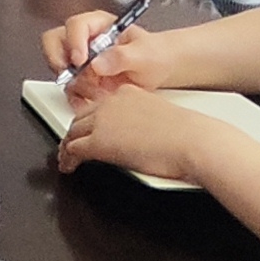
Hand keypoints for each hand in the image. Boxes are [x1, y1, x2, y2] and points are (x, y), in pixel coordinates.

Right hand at [38, 10, 173, 109]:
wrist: (160, 70)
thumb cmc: (154, 54)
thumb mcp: (145, 53)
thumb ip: (123, 56)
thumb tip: (98, 63)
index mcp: (98, 24)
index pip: (75, 26)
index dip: (74, 42)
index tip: (81, 60)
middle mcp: (84, 39)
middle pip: (54, 42)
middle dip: (60, 61)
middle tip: (72, 76)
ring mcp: (80, 59)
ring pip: (59, 67)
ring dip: (74, 83)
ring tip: (97, 93)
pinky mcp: (81, 79)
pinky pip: (68, 88)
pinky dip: (76, 98)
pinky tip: (90, 103)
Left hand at [52, 84, 216, 185]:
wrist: (193, 142)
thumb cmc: (188, 135)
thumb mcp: (161, 118)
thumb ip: (143, 122)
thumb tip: (139, 136)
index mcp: (127, 93)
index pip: (99, 106)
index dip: (90, 120)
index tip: (88, 130)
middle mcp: (112, 102)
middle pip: (82, 118)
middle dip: (75, 133)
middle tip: (72, 146)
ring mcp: (103, 120)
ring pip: (73, 133)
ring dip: (67, 147)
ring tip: (66, 159)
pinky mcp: (99, 142)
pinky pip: (73, 150)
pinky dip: (67, 160)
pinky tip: (69, 167)